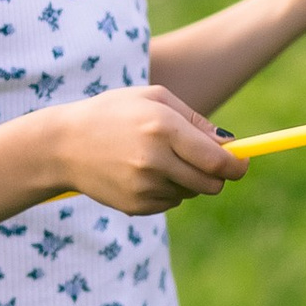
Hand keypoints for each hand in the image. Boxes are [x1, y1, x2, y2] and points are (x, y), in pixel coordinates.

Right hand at [49, 86, 244, 217]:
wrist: (63, 145)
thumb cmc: (114, 113)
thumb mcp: (153, 99)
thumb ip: (195, 120)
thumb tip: (230, 145)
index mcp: (163, 128)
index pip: (217, 161)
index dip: (237, 166)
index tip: (243, 164)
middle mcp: (154, 160)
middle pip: (210, 184)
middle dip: (217, 177)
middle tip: (209, 165)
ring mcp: (143, 186)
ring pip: (190, 193)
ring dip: (187, 180)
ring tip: (158, 160)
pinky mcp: (135, 206)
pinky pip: (169, 203)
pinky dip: (166, 191)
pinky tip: (141, 173)